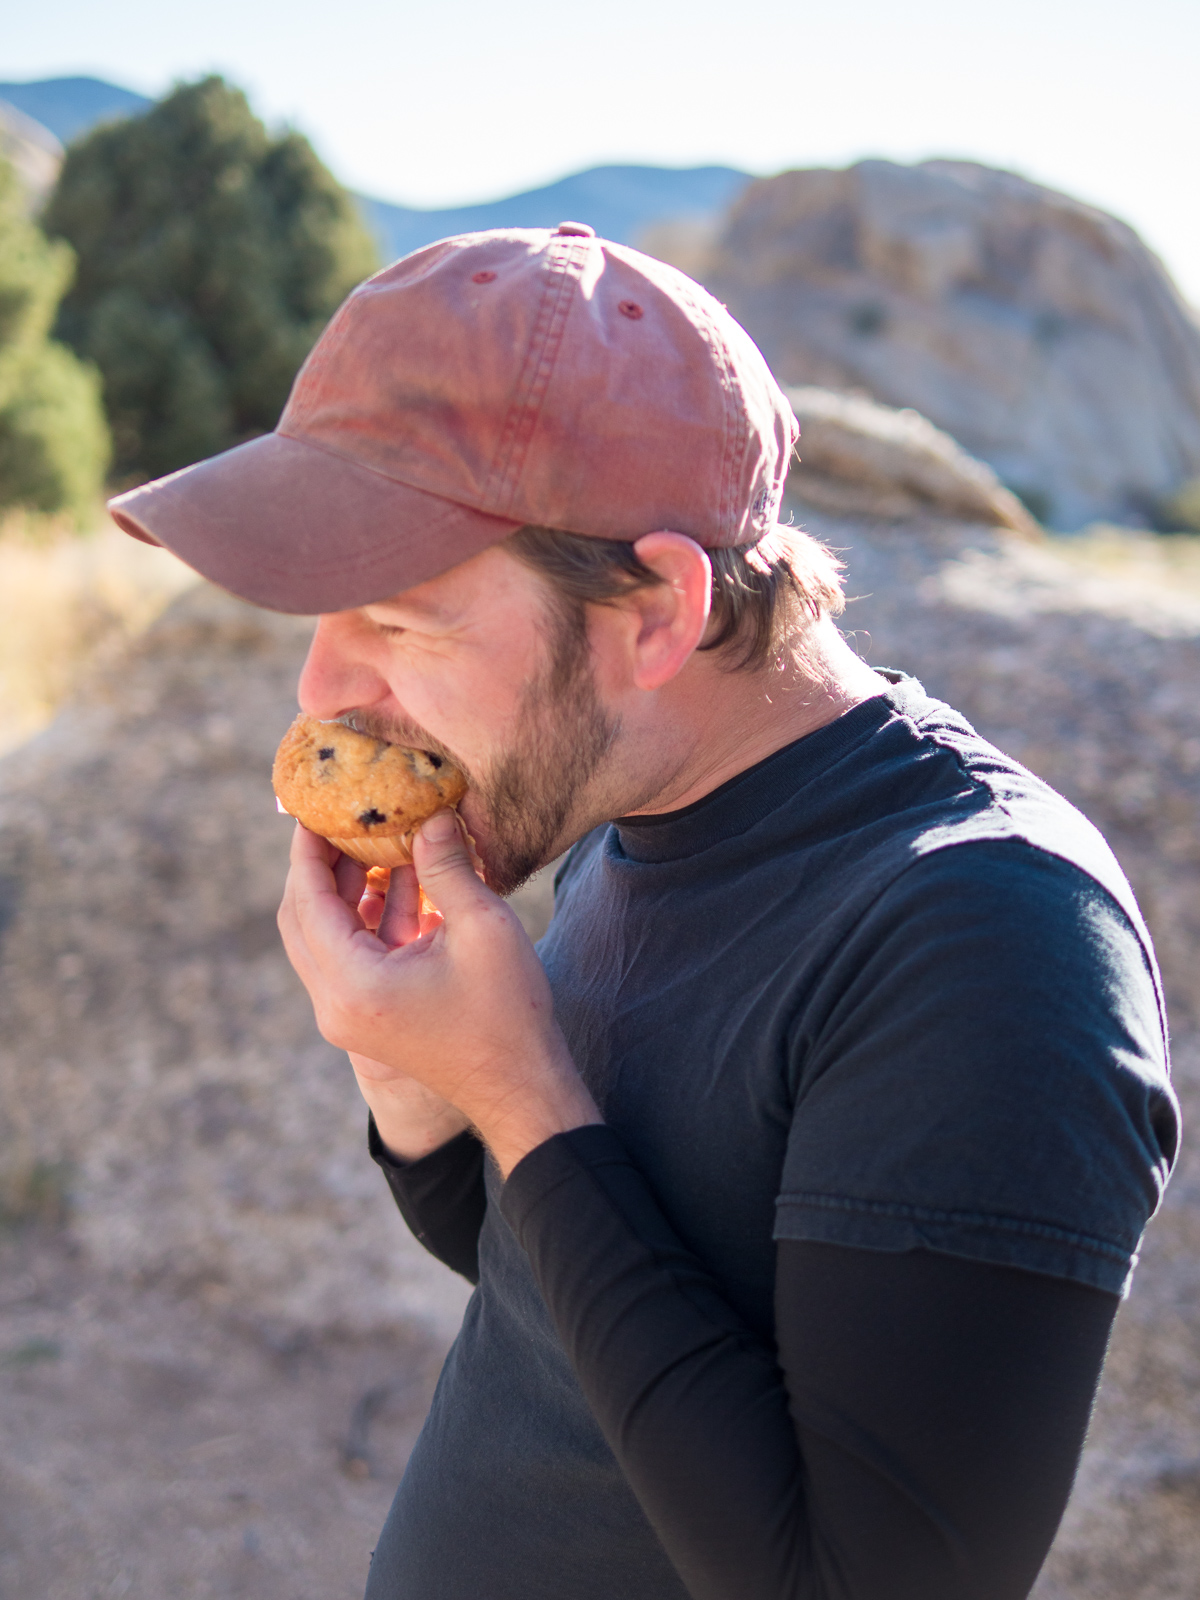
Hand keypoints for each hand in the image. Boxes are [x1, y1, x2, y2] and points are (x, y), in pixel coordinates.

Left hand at [277, 812, 600, 1175]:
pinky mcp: (366, 1017)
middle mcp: (336, 1005)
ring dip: (342, 889)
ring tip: (371, 839)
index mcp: (354, 985)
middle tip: (337, 818)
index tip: (315, 805)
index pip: (308, 901)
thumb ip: (447, 865)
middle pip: (300, 919)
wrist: (521, 1087)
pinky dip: (364, 916)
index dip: (308, 850)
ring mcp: (348, 1015)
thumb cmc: (508, 1013)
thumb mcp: (482, 926)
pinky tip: (397, 877)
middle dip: (317, 866)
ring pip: (321, 937)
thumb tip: (430, 813)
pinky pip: (347, 955)